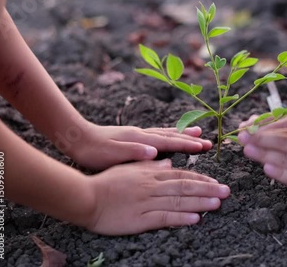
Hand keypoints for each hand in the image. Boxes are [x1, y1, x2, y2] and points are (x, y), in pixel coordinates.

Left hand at [66, 123, 212, 169]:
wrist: (77, 138)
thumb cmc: (94, 151)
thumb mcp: (112, 154)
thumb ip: (134, 152)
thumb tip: (155, 151)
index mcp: (140, 139)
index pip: (169, 142)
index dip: (187, 145)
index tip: (204, 146)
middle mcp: (142, 134)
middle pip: (171, 135)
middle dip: (190, 138)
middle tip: (208, 141)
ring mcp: (138, 134)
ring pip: (166, 133)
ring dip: (182, 134)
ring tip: (197, 132)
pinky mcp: (133, 136)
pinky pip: (158, 134)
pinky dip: (169, 134)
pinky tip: (170, 136)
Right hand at [84, 160, 229, 234]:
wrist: (85, 197)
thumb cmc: (106, 182)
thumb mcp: (130, 168)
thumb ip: (150, 166)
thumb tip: (168, 163)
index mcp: (150, 173)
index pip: (181, 174)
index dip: (200, 178)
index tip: (216, 182)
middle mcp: (152, 186)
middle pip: (185, 185)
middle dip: (208, 188)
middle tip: (227, 191)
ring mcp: (147, 201)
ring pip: (178, 200)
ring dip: (200, 201)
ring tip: (218, 203)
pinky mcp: (140, 218)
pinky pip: (164, 217)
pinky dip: (181, 217)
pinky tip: (196, 218)